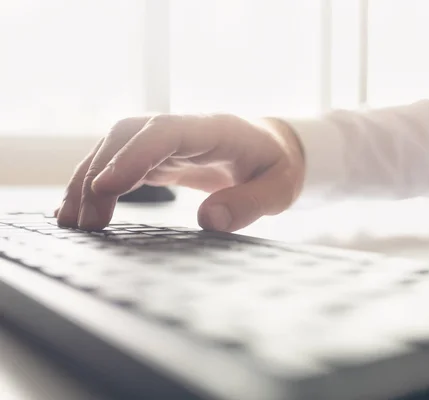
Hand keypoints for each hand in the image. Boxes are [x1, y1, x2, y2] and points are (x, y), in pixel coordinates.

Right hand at [56, 114, 304, 231]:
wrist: (274, 149)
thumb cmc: (279, 166)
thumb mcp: (281, 188)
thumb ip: (251, 203)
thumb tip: (210, 221)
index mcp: (218, 130)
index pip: (167, 133)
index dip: (134, 156)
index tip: (106, 187)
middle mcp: (186, 128)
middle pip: (129, 134)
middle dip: (100, 172)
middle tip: (86, 221)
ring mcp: (169, 140)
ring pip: (116, 146)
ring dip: (89, 179)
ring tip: (72, 221)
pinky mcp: (160, 155)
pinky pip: (121, 161)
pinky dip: (97, 182)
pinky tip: (80, 208)